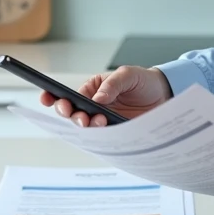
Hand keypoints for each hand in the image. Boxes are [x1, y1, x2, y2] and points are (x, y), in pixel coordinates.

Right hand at [40, 66, 172, 126]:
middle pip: (73, 114)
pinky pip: (103, 139)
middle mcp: (94, 107)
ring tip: (99, 122)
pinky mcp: (116, 134)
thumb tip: (98, 99)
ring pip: (86, 128)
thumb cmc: (143, 81)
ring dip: (87, 127)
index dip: (54, 97)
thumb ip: (112, 85)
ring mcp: (104, 121)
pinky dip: (101, 138)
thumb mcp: (128, 75)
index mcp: (93, 89)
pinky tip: (105, 133)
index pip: (69, 95)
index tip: (48, 99)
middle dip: (71, 116)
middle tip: (80, 117)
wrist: (165, 95)